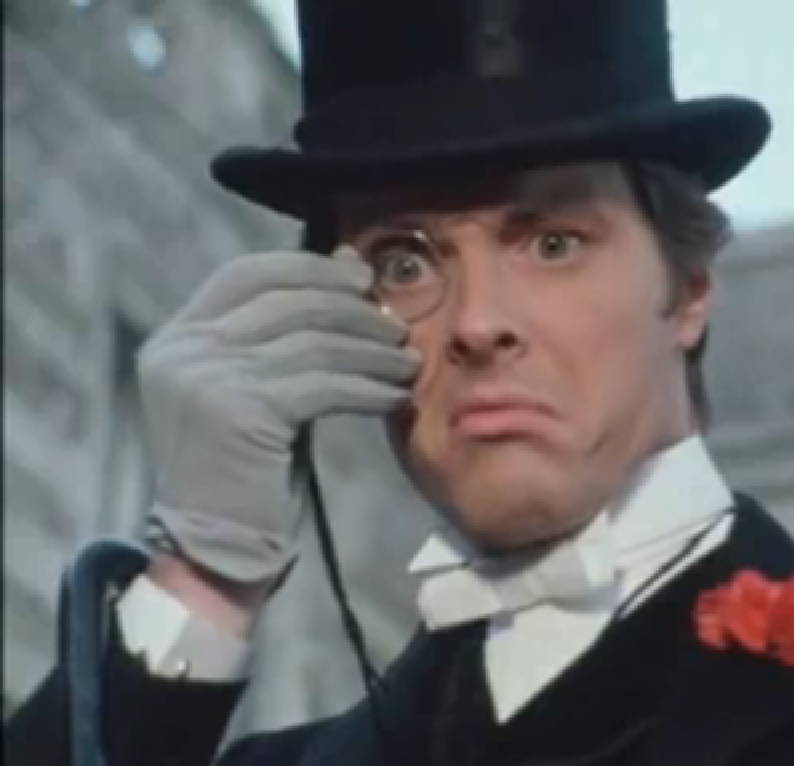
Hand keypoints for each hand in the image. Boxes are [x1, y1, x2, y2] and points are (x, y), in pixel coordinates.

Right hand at [138, 247, 418, 587]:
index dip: (310, 269)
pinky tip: (394, 397)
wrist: (218, 548)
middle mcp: (184, 349)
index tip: (361, 280)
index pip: (247, 273)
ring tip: (407, 365)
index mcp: (179, 336)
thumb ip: (288, 333)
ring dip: (372, 352)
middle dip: (352, 310)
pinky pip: (325, 384)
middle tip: (396, 329)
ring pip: (313, 342)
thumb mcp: (259, 387)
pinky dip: (368, 388)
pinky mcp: (241, 411)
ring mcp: (207, 378)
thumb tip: (349, 263)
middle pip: (287, 300)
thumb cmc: (248, 468)